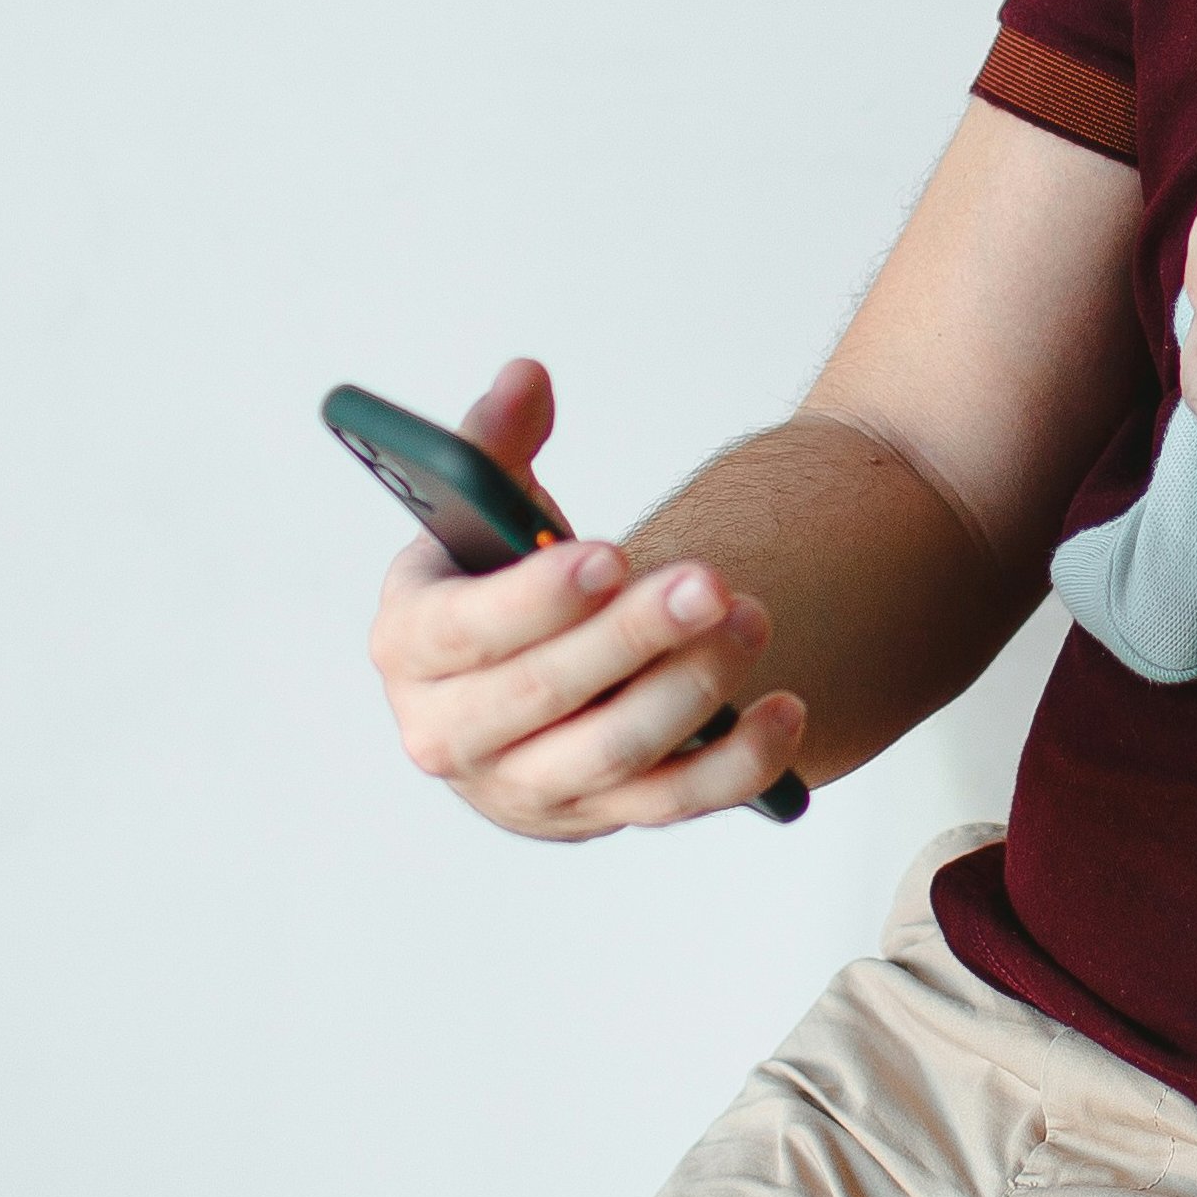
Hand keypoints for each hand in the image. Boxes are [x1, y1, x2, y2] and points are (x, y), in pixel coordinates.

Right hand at [363, 359, 805, 839]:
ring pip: (611, 754)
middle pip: (543, 697)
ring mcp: (526, 787)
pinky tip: (787, 710)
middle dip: (632, 639)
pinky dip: (735, 766)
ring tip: (752, 618)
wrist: (525, 674)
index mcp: (409, 646)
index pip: (463, 633)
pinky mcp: (597, 818)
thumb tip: (526, 378)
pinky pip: (672, 805)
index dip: (535, 599)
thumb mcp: (483, 510)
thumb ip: (497, 440)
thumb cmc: (502, 578)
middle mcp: (451, 733)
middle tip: (710, 583)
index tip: (611, 555)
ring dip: (691, 691)